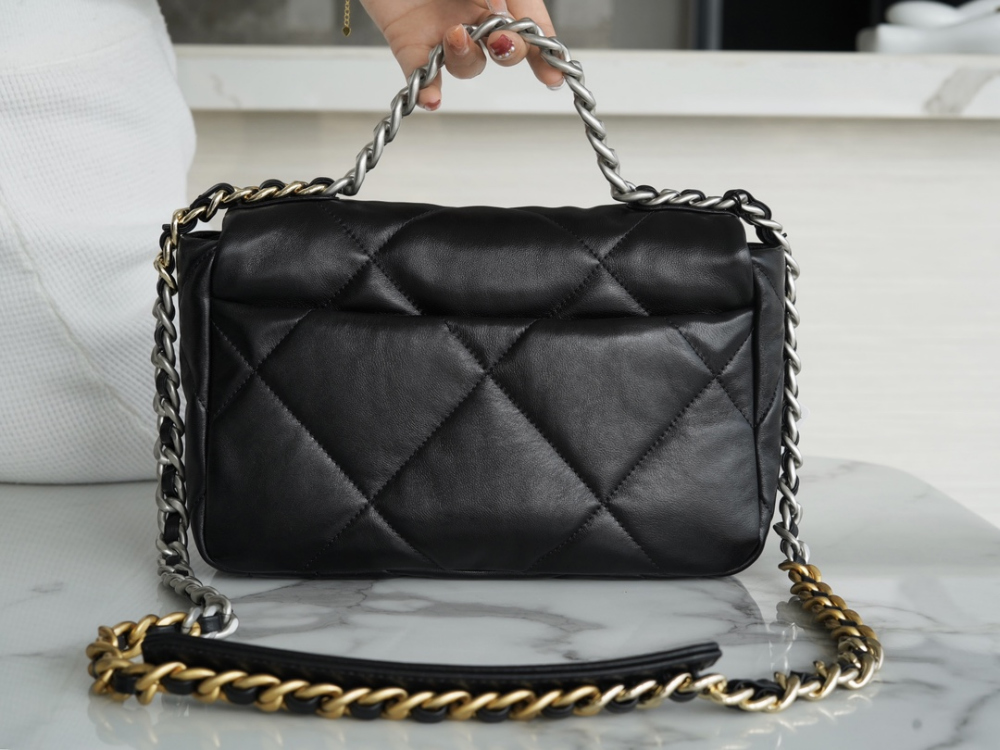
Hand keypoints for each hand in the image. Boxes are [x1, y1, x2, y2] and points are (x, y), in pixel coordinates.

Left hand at [359, 0, 560, 109]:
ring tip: (455, 35)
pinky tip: (433, 98)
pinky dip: (427, 89)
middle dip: (510, 53)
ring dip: (467, 58)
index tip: (552, 75)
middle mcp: (473, 18)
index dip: (543, 55)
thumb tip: (521, 22)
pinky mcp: (408, 42)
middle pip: (502, 53)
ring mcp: (442, 33)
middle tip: (501, 42)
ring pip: (466, 65)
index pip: (529, 31)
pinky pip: (420, 74)